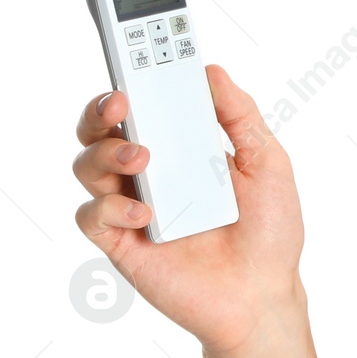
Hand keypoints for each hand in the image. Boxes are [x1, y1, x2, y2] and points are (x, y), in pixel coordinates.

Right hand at [72, 63, 306, 357]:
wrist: (264, 295)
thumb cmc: (269, 231)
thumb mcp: (266, 163)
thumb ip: (240, 116)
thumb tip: (211, 71)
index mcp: (181, 149)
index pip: (143, 107)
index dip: (131, 82)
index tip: (135, 62)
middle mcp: (150, 174)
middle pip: (100, 130)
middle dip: (101, 110)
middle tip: (121, 104)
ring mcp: (132, 208)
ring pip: (87, 166)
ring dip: (106, 153)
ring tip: (142, 157)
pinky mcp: (121, 244)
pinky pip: (92, 217)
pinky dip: (111, 208)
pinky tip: (145, 213)